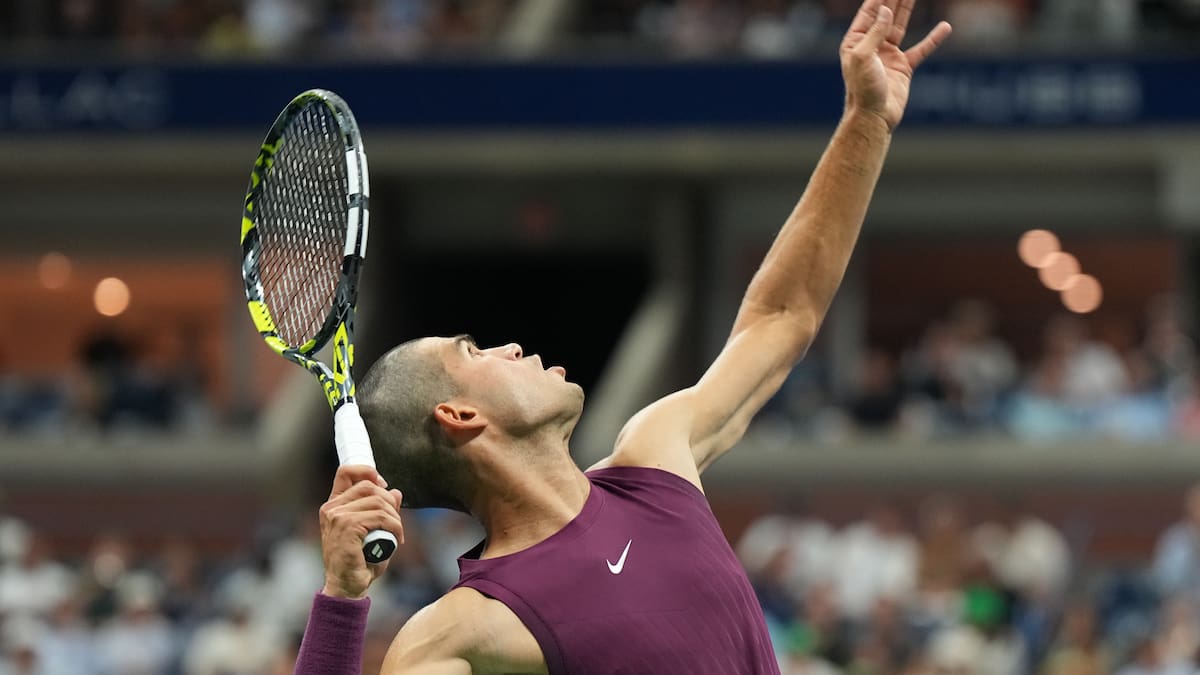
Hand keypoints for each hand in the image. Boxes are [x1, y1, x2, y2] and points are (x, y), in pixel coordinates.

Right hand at [318, 464, 404, 598]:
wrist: (346, 587)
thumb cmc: (359, 561)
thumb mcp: (373, 531)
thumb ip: (381, 510)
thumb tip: (396, 491)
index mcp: (334, 505)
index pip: (346, 472)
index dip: (368, 471)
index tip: (383, 485)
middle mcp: (332, 508)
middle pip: (369, 486)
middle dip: (390, 501)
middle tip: (396, 521)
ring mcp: (338, 517)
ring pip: (378, 502)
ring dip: (395, 517)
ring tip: (398, 532)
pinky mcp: (347, 527)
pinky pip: (380, 517)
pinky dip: (395, 526)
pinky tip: (397, 538)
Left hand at [840, 0, 951, 130]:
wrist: (874, 117)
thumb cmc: (862, 89)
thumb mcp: (863, 57)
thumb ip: (874, 32)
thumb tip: (885, 9)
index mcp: (856, 41)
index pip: (869, 11)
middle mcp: (871, 45)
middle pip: (885, 14)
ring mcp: (888, 55)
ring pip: (900, 25)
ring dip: (908, 7)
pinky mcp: (903, 67)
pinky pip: (921, 49)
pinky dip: (934, 39)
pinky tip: (945, 27)